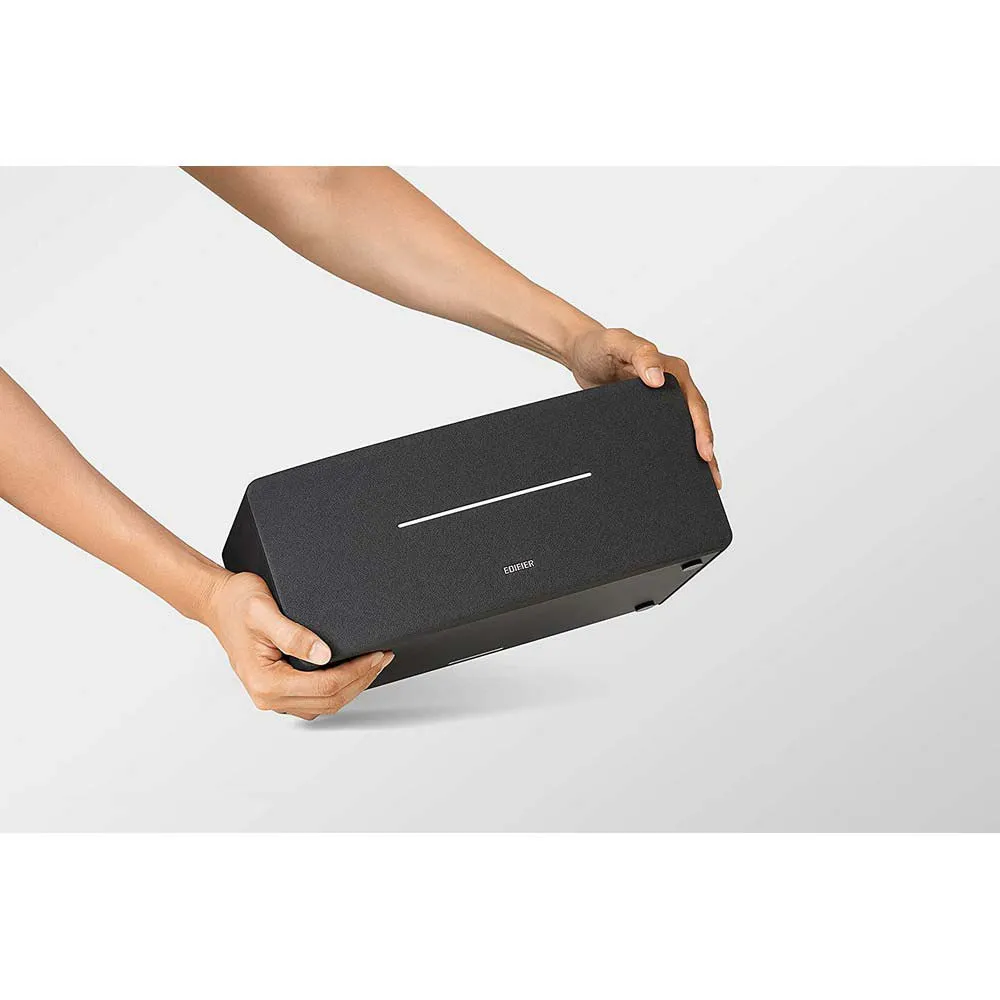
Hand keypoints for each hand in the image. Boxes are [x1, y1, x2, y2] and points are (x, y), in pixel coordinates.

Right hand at [202, 571, 391, 719]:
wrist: (218, 602)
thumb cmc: (236, 603)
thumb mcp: (265, 612)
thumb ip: (294, 635)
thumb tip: (324, 654)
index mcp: (266, 683)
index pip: (325, 687)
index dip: (356, 672)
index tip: (377, 655)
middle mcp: (268, 696)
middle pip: (329, 701)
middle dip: (361, 680)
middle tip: (383, 658)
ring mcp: (273, 696)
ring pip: (324, 704)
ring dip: (352, 687)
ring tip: (374, 664)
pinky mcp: (279, 689)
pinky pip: (314, 698)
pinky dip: (337, 688)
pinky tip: (351, 671)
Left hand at [563, 326, 720, 488]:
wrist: (580, 354)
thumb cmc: (598, 346)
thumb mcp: (618, 343)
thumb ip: (640, 354)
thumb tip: (658, 379)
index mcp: (673, 371)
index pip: (694, 405)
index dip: (702, 430)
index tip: (705, 452)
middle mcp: (672, 387)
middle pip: (695, 424)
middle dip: (706, 451)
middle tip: (712, 479)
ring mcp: (661, 403)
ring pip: (683, 433)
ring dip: (693, 457)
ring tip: (703, 484)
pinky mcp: (647, 415)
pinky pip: (663, 435)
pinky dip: (670, 453)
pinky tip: (672, 472)